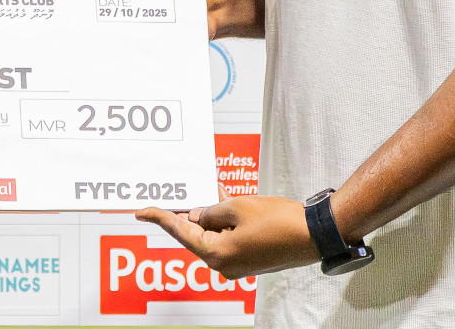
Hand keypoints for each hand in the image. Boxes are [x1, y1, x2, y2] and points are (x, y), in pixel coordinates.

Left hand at [136, 194, 318, 279]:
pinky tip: (221, 200)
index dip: (159, 218)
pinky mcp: (249, 258)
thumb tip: (198, 215)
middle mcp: (224, 265)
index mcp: (217, 255)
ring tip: (204, 190)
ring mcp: (237, 263)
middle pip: (195, 234)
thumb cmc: (279, 221)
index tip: (140, 211)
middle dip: (188, 212)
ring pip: (213, 234)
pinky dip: (224, 221)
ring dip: (209, 214)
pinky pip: (228, 236)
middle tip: (174, 193)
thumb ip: (211, 210)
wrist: (314, 235)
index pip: (180, 232)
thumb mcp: (237, 206)